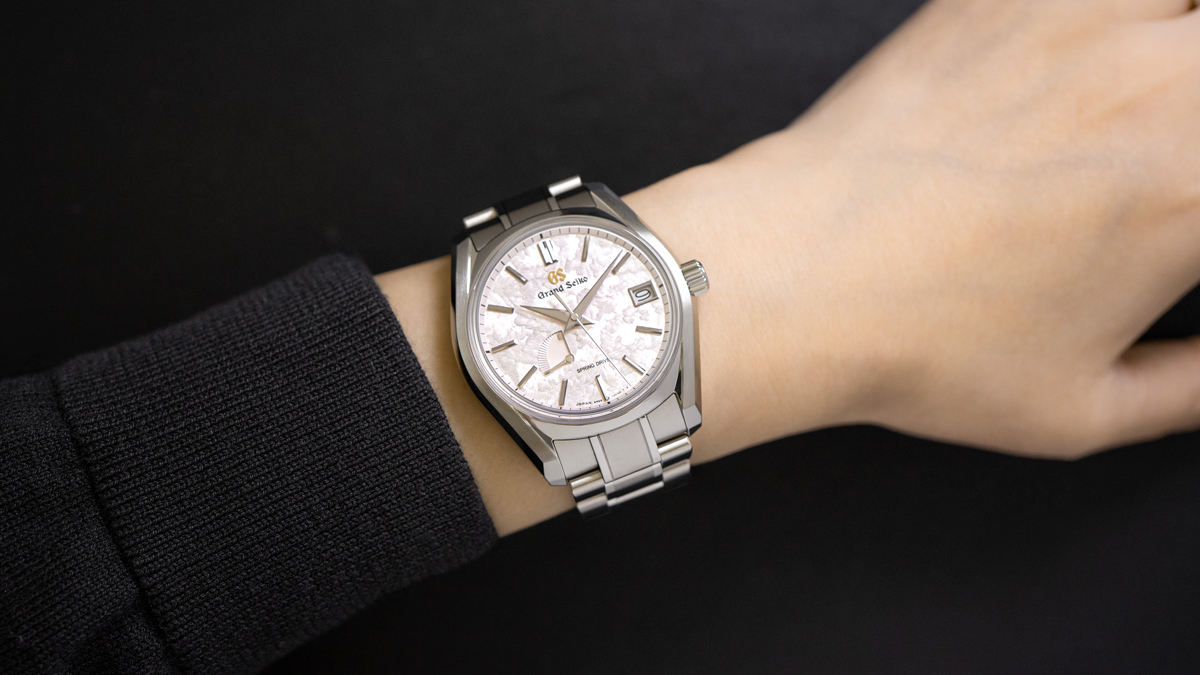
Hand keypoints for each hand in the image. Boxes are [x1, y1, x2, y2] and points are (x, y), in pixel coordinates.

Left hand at [381, 0, 1199, 532]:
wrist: (793, 275)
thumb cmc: (921, 347)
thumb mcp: (1078, 410)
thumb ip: (1190, 388)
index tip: (1182, 224)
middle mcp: (1158, 86)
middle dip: (1196, 119)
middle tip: (1162, 166)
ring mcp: (1079, 25)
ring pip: (1176, 10)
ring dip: (1170, 52)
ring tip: (1138, 101)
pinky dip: (1099, 21)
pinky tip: (1070, 66)